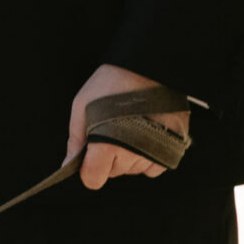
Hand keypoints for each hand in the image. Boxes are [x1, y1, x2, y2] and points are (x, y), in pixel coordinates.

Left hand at [66, 62, 188, 189]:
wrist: (150, 63)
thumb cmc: (113, 81)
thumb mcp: (82, 105)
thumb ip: (76, 139)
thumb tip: (69, 164)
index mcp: (106, 144)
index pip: (94, 180)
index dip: (89, 170)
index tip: (91, 157)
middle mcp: (132, 152)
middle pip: (114, 172)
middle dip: (110, 158)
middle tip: (113, 130)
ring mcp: (155, 149)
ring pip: (134, 169)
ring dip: (130, 156)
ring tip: (131, 127)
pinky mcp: (174, 144)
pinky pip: (155, 166)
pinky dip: (150, 157)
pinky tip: (147, 135)